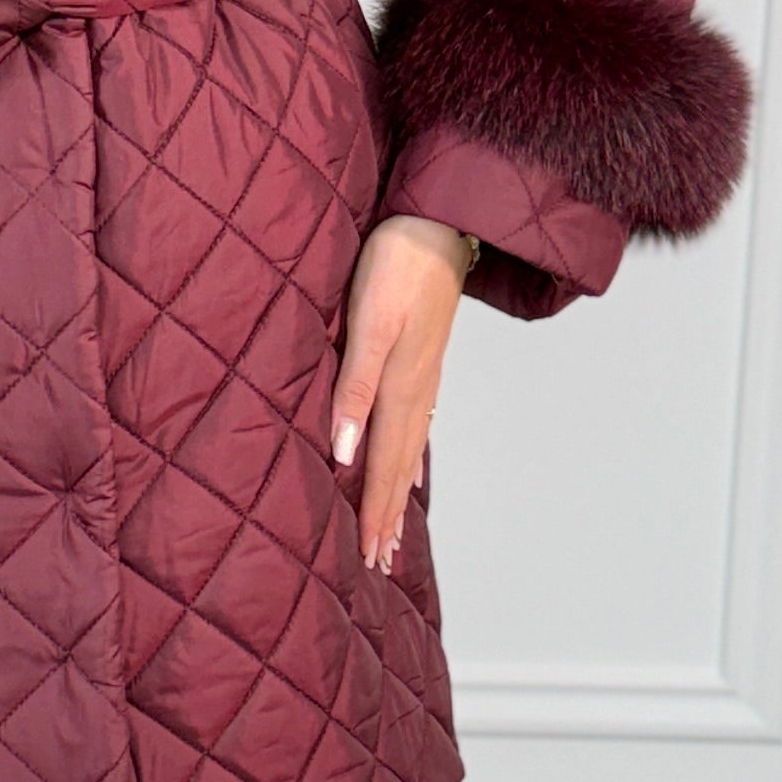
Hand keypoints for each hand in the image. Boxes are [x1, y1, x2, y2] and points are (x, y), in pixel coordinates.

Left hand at [331, 213, 473, 570]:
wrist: (437, 219)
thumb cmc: (396, 264)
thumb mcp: (368, 322)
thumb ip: (354, 387)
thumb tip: (343, 451)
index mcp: (398, 386)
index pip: (379, 465)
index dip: (372, 512)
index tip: (369, 557)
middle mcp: (415, 388)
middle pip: (397, 467)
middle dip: (387, 517)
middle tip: (381, 562)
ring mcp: (423, 374)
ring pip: (408, 448)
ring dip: (397, 493)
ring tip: (394, 530)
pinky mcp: (423, 357)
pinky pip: (416, 422)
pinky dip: (410, 455)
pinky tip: (409, 466)